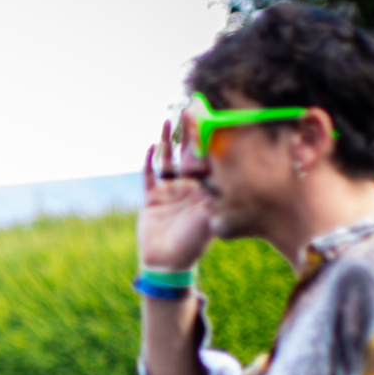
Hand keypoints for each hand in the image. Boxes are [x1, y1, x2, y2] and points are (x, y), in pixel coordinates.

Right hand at [140, 117, 214, 272]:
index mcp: (207, 190)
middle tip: (186, 108)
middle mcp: (190, 188)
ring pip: (168, 160)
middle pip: (188, 154)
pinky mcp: (152, 198)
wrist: (166, 265)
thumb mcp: (209, 215)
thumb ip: (213, 192)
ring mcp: (170, 192)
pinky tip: (151, 147)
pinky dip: (149, 161)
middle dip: (187, 133)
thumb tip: (224, 165)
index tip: (208, 117)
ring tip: (166, 122)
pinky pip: (150, 175)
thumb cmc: (193, 243)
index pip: (208, 158)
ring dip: (167, 142)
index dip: (207, 137)